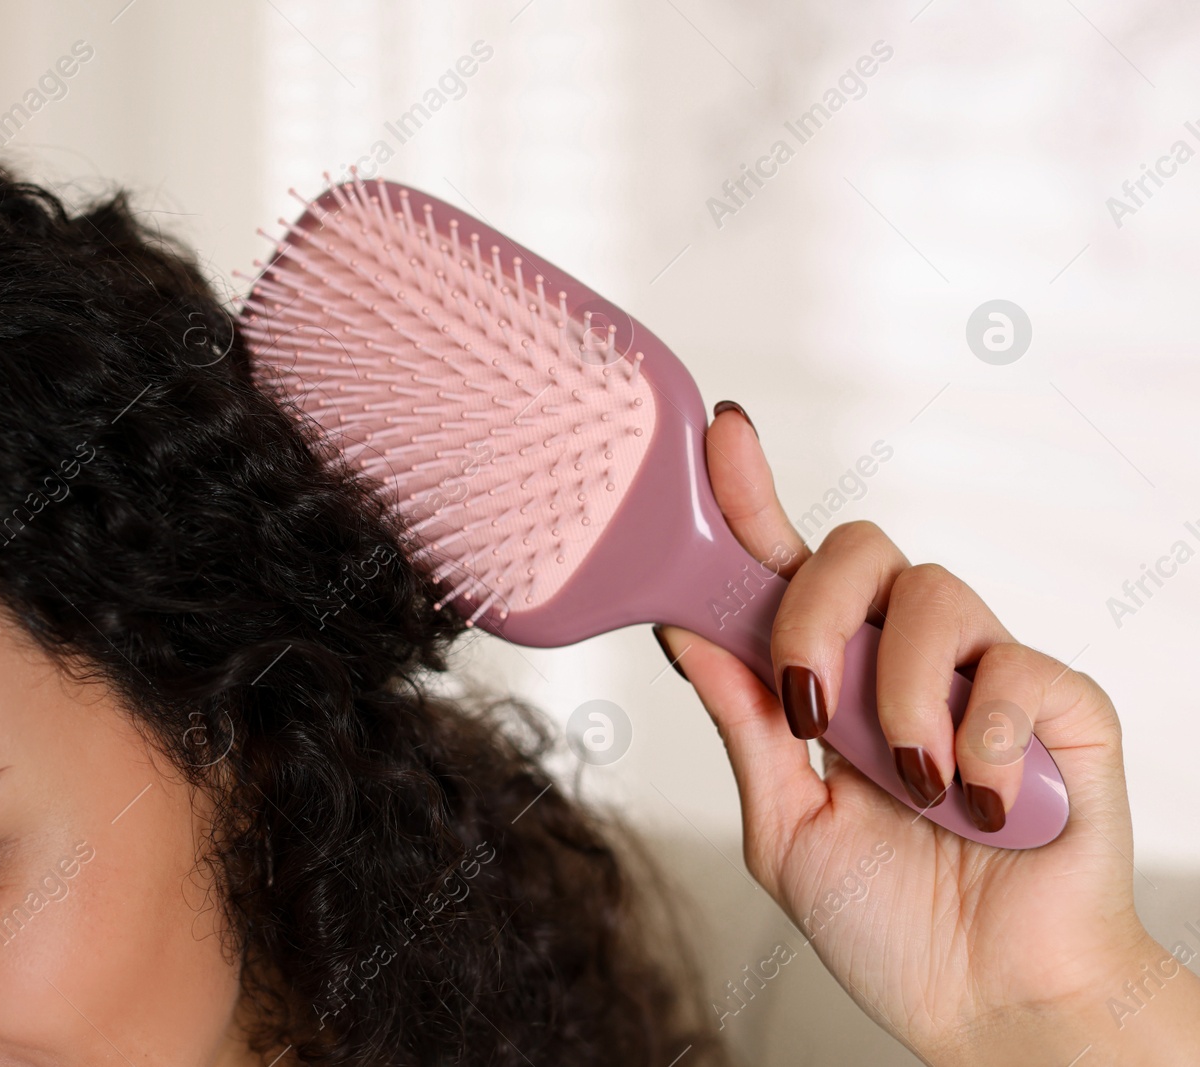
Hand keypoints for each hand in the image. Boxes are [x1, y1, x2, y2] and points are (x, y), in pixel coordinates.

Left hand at [655, 403, 1199, 1064]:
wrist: (986, 1005)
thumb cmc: (887, 920)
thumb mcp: (782, 826)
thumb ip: (742, 725)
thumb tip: (683, 631)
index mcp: (831, 679)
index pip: (784, 566)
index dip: (748, 496)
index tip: (720, 435)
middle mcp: (905, 661)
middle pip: (860, 547)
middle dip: (814, 610)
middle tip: (808, 704)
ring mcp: (984, 679)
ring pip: (934, 592)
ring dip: (898, 693)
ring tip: (907, 782)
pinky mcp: (1062, 709)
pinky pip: (1017, 669)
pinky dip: (982, 740)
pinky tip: (978, 804)